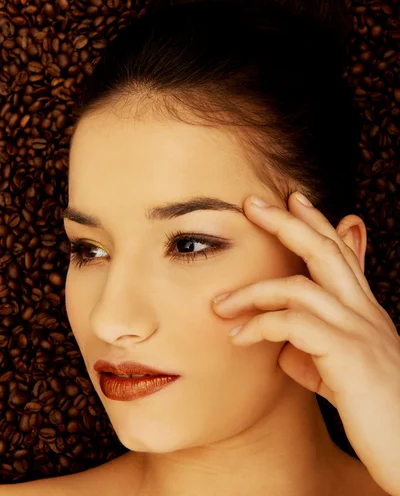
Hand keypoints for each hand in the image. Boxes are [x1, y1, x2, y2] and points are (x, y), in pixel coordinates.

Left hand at [212, 192, 399, 495]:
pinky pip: (293, 323)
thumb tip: (278, 344)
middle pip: (324, 250)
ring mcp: (359, 330)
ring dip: (253, 291)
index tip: (293, 198)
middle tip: (252, 203)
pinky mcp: (348, 355)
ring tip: (219, 304)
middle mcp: (365, 313)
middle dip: (286, 222)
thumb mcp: (340, 374)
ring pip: (301, 285)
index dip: (317, 222)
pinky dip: (260, 325)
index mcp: (365, 312)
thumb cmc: (375, 414)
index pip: (340, 254)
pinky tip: (238, 338)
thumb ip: (312, 350)